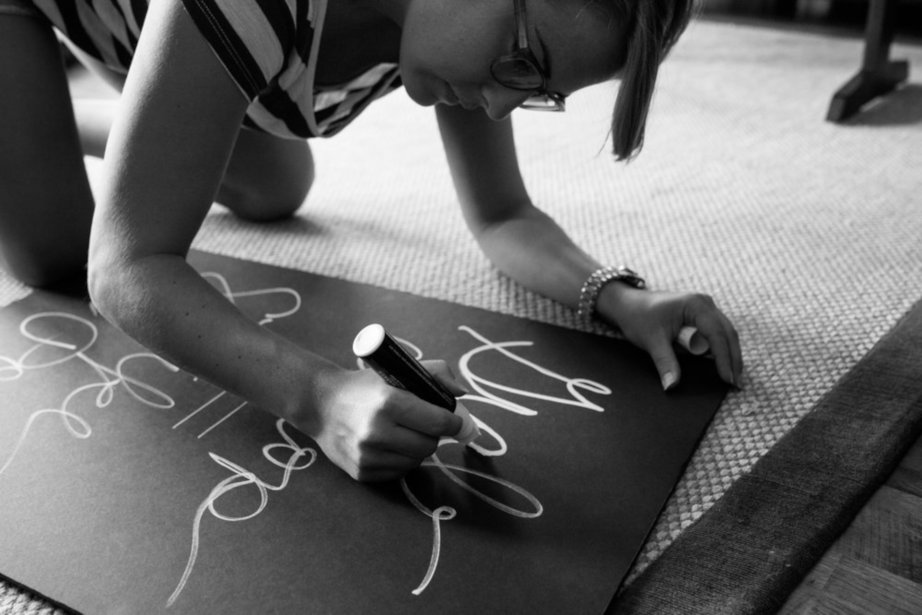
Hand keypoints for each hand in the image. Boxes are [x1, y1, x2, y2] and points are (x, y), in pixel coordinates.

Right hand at [304, 361, 465, 481]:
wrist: (320, 404)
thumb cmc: (365, 385)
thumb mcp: (397, 370)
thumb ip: (435, 373)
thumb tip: (461, 393)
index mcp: (388, 403)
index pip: (438, 422)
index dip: (452, 421)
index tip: (453, 419)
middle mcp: (376, 432)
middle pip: (430, 445)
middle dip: (434, 435)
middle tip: (425, 424)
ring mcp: (367, 456)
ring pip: (416, 461)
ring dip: (418, 448)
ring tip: (405, 433)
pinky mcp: (362, 473)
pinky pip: (399, 472)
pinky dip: (401, 460)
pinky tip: (390, 445)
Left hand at [598, 285, 742, 390]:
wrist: (628, 304)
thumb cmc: (638, 317)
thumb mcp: (652, 341)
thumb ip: (665, 363)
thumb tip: (672, 386)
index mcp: (695, 305)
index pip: (717, 334)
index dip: (724, 358)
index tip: (727, 379)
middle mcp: (705, 303)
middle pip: (727, 333)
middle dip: (733, 359)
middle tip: (736, 384)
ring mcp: (705, 308)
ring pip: (725, 333)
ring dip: (730, 354)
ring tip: (732, 378)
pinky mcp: (701, 315)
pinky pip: (716, 333)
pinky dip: (720, 349)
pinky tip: (723, 365)